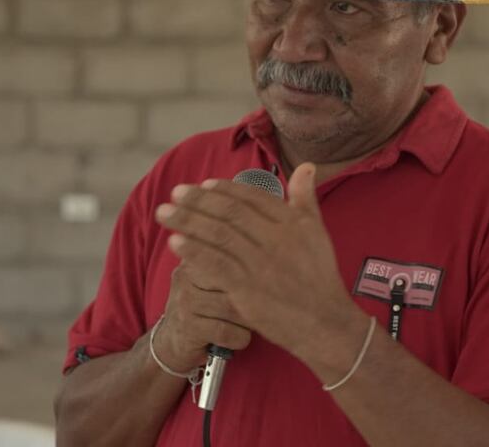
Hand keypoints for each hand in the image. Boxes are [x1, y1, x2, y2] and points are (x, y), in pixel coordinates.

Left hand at [155, 163, 359, 363]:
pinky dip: (193, 251)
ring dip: (187, 221)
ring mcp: (259, 264)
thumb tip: (306, 166)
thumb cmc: (320, 276)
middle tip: (175, 193)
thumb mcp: (318, 231)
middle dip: (197, 200)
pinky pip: (214, 265)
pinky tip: (175, 242)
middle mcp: (274, 239)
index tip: (203, 185)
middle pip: (228, 212)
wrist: (324, 322)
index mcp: (291, 222)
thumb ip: (305, 198)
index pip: (250, 198)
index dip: (224, 189)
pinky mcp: (246, 289)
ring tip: (164, 213)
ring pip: (217, 235)